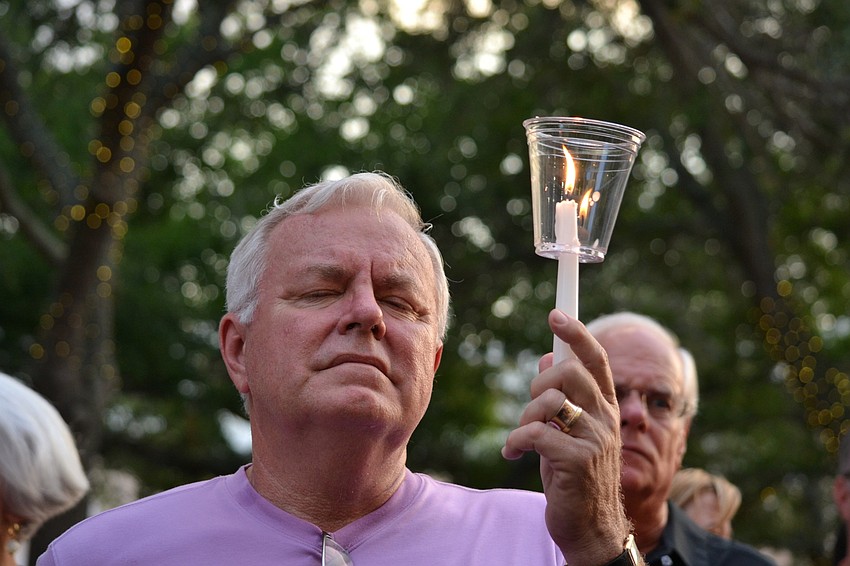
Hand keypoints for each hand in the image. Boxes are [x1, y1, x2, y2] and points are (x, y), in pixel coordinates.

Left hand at [502, 309, 630, 564]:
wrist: (591, 526)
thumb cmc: (575, 475)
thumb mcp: (569, 431)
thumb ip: (563, 397)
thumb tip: (548, 360)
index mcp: (607, 407)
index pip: (596, 360)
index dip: (577, 333)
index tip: (556, 314)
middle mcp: (607, 418)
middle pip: (570, 372)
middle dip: (539, 385)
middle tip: (530, 408)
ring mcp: (596, 439)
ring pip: (551, 401)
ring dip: (525, 416)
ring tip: (521, 438)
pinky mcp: (578, 461)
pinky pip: (536, 433)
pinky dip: (516, 441)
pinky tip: (512, 454)